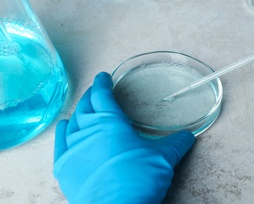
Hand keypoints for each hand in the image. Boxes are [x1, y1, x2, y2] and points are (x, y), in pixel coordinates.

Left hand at [54, 72, 194, 202]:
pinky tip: (66, 125)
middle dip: (92, 95)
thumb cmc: (138, 180)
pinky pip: (60, 141)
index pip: (102, 94)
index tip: (103, 77)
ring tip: (85, 108)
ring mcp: (73, 148)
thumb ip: (177, 143)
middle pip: (86, 105)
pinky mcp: (64, 167)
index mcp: (110, 121)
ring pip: (73, 121)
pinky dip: (64, 130)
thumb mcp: (164, 158)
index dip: (102, 83)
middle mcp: (87, 129)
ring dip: (80, 111)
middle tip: (97, 92)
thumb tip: (188, 136)